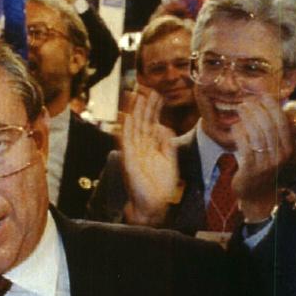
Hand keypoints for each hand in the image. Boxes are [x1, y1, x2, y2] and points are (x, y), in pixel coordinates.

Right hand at [120, 89, 179, 224]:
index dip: (154, 110)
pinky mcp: (129, 160)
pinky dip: (127, 129)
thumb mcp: (169, 160)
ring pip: (134, 128)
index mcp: (150, 147)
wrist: (155, 204)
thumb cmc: (160, 186)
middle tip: (148, 90)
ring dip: (135, 113)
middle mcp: (141, 147)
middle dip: (145, 107)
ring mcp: (134, 153)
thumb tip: (164, 126)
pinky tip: (129, 117)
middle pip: (142, 122)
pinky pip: (126, 142)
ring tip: (138, 97)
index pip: (151, 123)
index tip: (158, 96)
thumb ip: (167, 143)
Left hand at [231, 94, 294, 219]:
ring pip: (256, 134)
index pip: (283, 122)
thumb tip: (280, 106)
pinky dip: (239, 132)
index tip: (263, 96)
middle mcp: (281, 156)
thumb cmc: (266, 166)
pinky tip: (235, 127)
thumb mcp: (278, 149)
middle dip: (257, 110)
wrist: (258, 194)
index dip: (273, 106)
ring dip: (247, 118)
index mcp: (290, 148)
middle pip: (269, 125)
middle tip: (246, 102)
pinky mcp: (251, 169)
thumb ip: (281, 130)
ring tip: (240, 110)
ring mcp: (266, 164)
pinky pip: (244, 145)